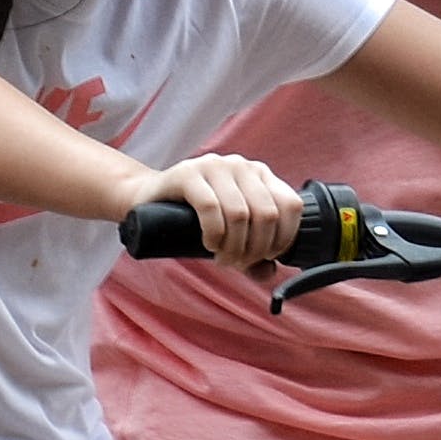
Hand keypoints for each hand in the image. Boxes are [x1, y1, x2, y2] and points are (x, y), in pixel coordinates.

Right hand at [149, 152, 301, 267]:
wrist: (149, 200)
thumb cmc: (195, 220)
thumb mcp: (231, 237)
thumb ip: (254, 256)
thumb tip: (270, 273)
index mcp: (261, 175)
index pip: (291, 206)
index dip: (283, 239)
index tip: (266, 257)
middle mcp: (242, 166)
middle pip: (266, 214)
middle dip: (254, 249)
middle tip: (236, 263)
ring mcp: (215, 166)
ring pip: (240, 214)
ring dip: (233, 247)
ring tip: (221, 258)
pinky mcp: (188, 173)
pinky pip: (210, 207)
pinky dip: (214, 234)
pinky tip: (209, 244)